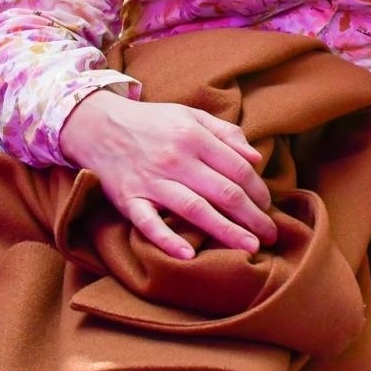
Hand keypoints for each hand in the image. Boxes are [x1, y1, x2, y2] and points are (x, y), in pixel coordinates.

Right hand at [58, 90, 276, 259]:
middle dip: (253, 217)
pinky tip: (188, 254)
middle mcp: (175, 159)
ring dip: (227, 231)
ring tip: (251, 247)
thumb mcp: (189, 115)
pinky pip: (149, 224)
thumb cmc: (151, 122)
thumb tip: (255, 158)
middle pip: (224, 192)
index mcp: (193, 136)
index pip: (238, 168)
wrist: (98, 126)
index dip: (259, 190)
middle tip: (271, 235)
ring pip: (196, 209)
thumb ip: (225, 133)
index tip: (269, 206)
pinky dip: (167, 240)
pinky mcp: (130, 200)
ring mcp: (151, 181)